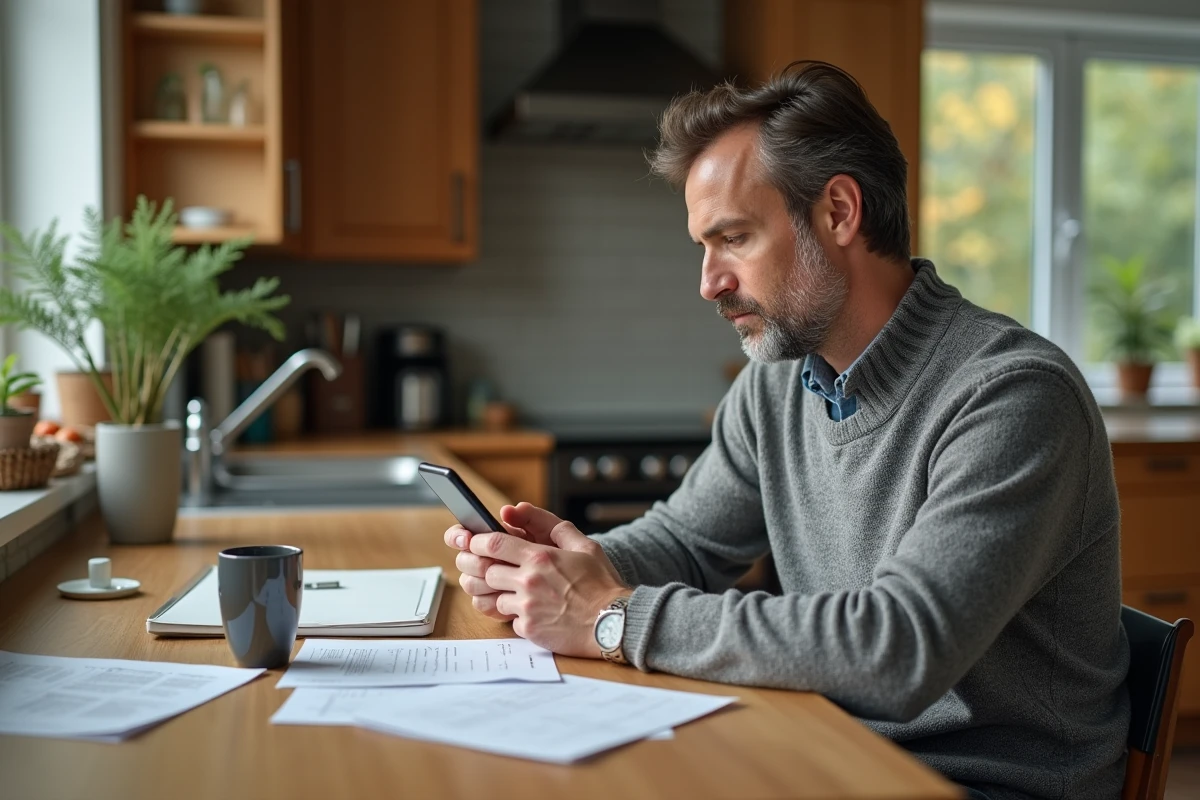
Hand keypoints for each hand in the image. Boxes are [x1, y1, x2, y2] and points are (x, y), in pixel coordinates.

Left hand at [442, 503, 588, 620]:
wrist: (615, 621)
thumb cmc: (601, 584)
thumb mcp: (585, 546)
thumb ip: (554, 526)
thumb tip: (521, 509)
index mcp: (540, 557)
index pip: (493, 544)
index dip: (477, 542)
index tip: (474, 542)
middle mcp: (529, 581)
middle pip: (485, 570)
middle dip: (478, 567)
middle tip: (480, 567)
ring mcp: (527, 607)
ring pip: (493, 597)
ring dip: (498, 593)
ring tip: (509, 590)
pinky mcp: (530, 629)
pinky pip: (509, 620)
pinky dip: (515, 616)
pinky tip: (531, 612)